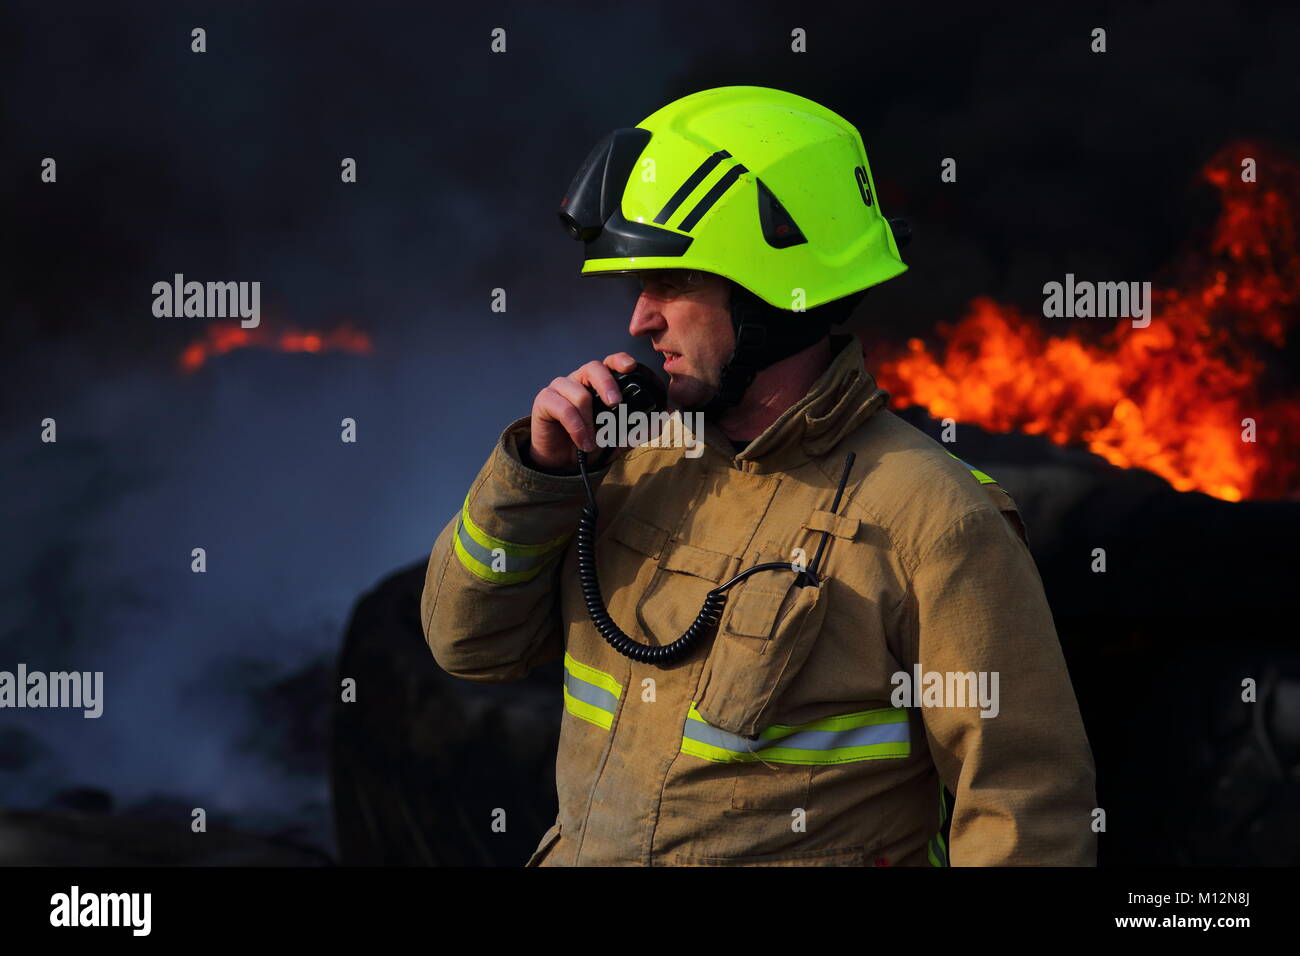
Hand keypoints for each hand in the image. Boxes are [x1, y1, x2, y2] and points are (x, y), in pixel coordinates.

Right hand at [527, 352, 637, 470]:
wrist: (563, 463)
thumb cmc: (591, 443)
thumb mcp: (619, 439)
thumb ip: (639, 429)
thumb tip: (663, 419)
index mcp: (598, 383)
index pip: (610, 363)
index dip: (620, 360)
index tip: (631, 366)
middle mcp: (579, 380)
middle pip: (593, 368)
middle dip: (607, 384)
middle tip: (616, 403)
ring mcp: (560, 388)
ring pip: (579, 393)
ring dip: (589, 422)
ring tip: (594, 442)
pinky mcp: (544, 400)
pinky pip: (563, 408)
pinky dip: (577, 428)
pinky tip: (583, 442)